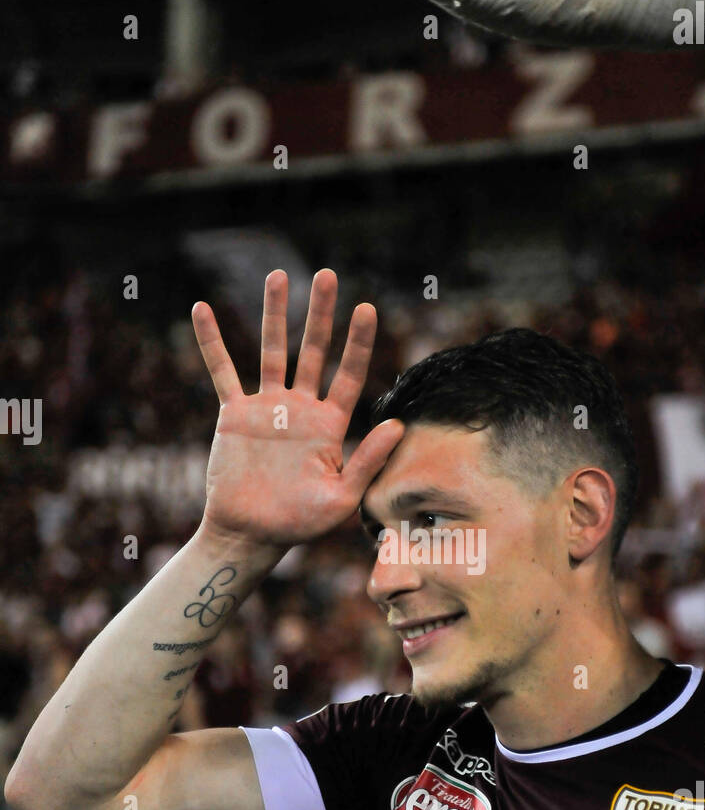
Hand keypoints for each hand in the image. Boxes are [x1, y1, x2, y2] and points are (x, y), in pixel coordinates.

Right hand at [192, 269, 403, 547]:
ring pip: (271, 350)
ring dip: (274, 313)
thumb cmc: (300, 524)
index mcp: (330, 425)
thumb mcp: (343, 497)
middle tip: (327, 275)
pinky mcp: (234, 414)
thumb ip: (368, 460)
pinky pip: (222, 371)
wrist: (251, 534)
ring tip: (279, 275)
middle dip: (320, 314)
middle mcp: (301, 409)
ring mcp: (267, 408)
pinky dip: (211, 342)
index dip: (358, 342)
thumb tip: (397, 424)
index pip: (349, 374)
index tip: (366, 308)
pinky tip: (202, 310)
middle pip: (313, 350)